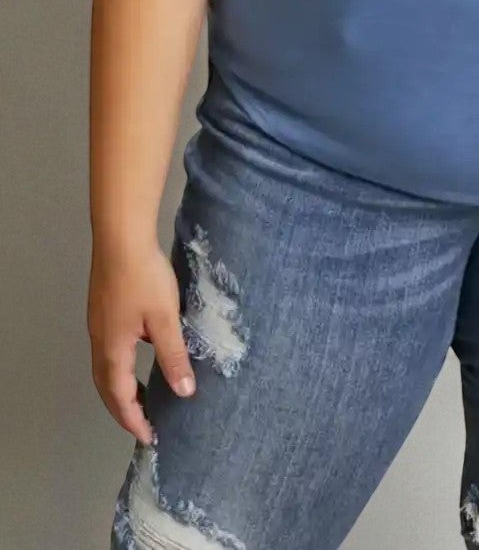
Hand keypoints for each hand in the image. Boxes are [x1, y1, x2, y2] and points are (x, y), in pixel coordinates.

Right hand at [88, 239, 196, 443]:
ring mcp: (98, 324)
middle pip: (106, 387)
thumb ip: (174, 356)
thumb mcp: (165, 319)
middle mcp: (99, 341)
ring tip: (141, 397)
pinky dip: (120, 367)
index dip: (134, 420)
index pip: (119, 397)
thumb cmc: (144, 277)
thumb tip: (184, 392)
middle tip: (144, 424)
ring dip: (120, 388)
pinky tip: (141, 353)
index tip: (150, 437)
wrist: (121, 237)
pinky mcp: (102, 309)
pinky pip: (108, 351)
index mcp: (113, 349)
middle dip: (123, 409)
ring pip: (105, 368)